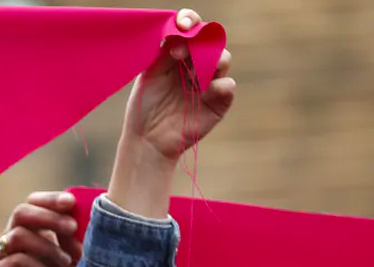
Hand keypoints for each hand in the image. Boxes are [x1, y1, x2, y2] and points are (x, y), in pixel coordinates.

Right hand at [0, 191, 81, 266]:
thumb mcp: (78, 257)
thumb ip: (72, 234)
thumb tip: (73, 209)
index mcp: (32, 231)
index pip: (33, 203)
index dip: (50, 200)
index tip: (71, 203)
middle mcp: (12, 240)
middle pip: (21, 212)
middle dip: (49, 217)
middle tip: (72, 229)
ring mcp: (0, 257)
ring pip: (17, 235)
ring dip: (47, 247)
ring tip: (64, 263)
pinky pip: (13, 260)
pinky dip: (35, 266)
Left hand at [108, 8, 233, 217]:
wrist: (148, 138)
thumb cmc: (145, 105)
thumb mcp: (149, 73)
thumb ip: (164, 51)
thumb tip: (177, 30)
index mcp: (179, 54)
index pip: (192, 29)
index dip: (191, 21)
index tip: (183, 24)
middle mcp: (197, 64)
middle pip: (211, 39)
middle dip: (200, 40)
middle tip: (178, 54)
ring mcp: (209, 82)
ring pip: (223, 58)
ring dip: (211, 59)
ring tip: (192, 73)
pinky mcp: (219, 102)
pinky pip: (228, 85)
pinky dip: (219, 84)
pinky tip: (205, 90)